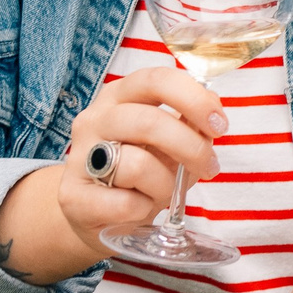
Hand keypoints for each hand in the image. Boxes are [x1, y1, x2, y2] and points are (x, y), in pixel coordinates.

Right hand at [0, 67, 225, 285]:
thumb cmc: (143, 170)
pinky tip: (139, 208)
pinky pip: (124, 203)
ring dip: (166, 184)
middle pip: (148, 122)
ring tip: (166, 192)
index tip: (219, 125)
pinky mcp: (72, 196)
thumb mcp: (170, 141)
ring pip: (136, 165)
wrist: (98, 213)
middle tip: (209, 167)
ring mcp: (78, 157)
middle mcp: (95, 119)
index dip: (193, 99)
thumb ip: (191, 123)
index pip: (155, 79)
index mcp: (120, 96)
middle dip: (191, 147)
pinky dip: (144, 209)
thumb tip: (212, 112)